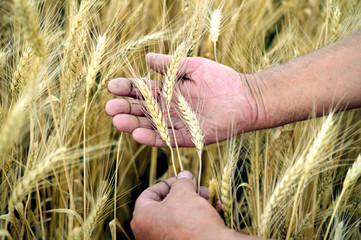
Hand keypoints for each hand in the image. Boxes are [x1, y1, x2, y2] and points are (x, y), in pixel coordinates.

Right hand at [106, 53, 260, 146]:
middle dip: (125, 108)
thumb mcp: (193, 66)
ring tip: (118, 121)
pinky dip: (152, 138)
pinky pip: (167, 139)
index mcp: (168, 89)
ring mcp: (177, 123)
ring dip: (134, 124)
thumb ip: (170, 64)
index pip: (142, 89)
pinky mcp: (188, 137)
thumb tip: (146, 58)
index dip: (127, 88)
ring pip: (150, 125)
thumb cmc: (221, 78)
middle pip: (142, 109)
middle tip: (110, 107)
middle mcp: (169, 108)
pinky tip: (138, 134)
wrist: (244, 98)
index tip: (112, 86)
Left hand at [131, 171, 257, 239]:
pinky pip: (183, 229)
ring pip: (176, 217)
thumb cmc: (191, 220)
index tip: (182, 180)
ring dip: (193, 204)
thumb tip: (184, 175)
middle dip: (185, 193)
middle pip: (165, 205)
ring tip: (209, 199)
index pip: (149, 194)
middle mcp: (146, 234)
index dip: (167, 183)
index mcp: (141, 219)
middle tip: (199, 188)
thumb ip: (181, 182)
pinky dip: (195, 218)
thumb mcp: (185, 194)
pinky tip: (212, 211)